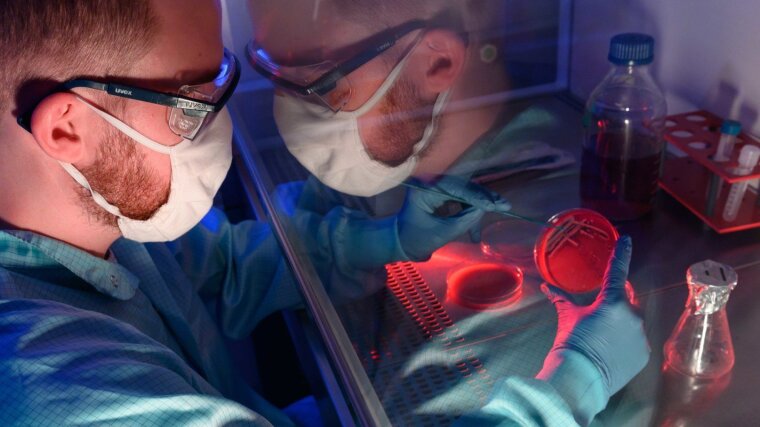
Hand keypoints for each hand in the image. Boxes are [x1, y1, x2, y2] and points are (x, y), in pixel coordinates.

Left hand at [397, 176, 509, 260]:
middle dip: (484, 198)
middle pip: (464, 186)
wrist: (398, 243)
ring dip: (478, 208)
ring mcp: (436, 187)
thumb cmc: (415, 239)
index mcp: (426, 188)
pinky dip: (469, 212)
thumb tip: (483, 209)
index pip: (457, 187)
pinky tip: (475, 231)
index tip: (495, 205)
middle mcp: (431, 182)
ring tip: (493, 219)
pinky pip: (460, 199)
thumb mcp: (442, 233)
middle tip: (504, 206)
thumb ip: (464, 220)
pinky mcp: (440, 195)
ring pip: (465, 192)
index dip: (478, 197)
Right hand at [539, 236, 649, 397]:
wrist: (580, 378)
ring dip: (620, 322)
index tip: (626, 240)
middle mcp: (632, 315)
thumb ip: (561, 299)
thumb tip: (548, 287)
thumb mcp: (567, 318)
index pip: (617, 271)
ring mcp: (641, 336)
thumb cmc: (571, 343)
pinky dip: (625, 340)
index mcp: (613, 301)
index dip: (621, 253)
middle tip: (600, 308)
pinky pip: (636, 340)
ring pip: (632, 320)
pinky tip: (610, 349)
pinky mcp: (644, 353)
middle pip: (626, 298)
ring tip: (601, 336)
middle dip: (616, 299)